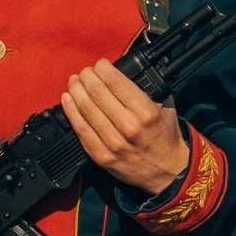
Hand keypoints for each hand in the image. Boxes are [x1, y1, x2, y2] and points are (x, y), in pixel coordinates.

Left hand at [63, 60, 192, 192]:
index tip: (100, 64)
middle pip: (97, 93)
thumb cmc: (165, 137)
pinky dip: (71, 111)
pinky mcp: (102, 156)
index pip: (116, 82)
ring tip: (74, 82)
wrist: (167, 171)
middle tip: (85, 71)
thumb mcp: (165, 107)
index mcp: (146, 112)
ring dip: (76, 90)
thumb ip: (147, 88)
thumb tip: (123, 71)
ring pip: (86, 109)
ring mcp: (113, 143)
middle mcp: (129, 127)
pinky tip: (67, 99)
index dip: (102, 68)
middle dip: (87, 77)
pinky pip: (81, 130)